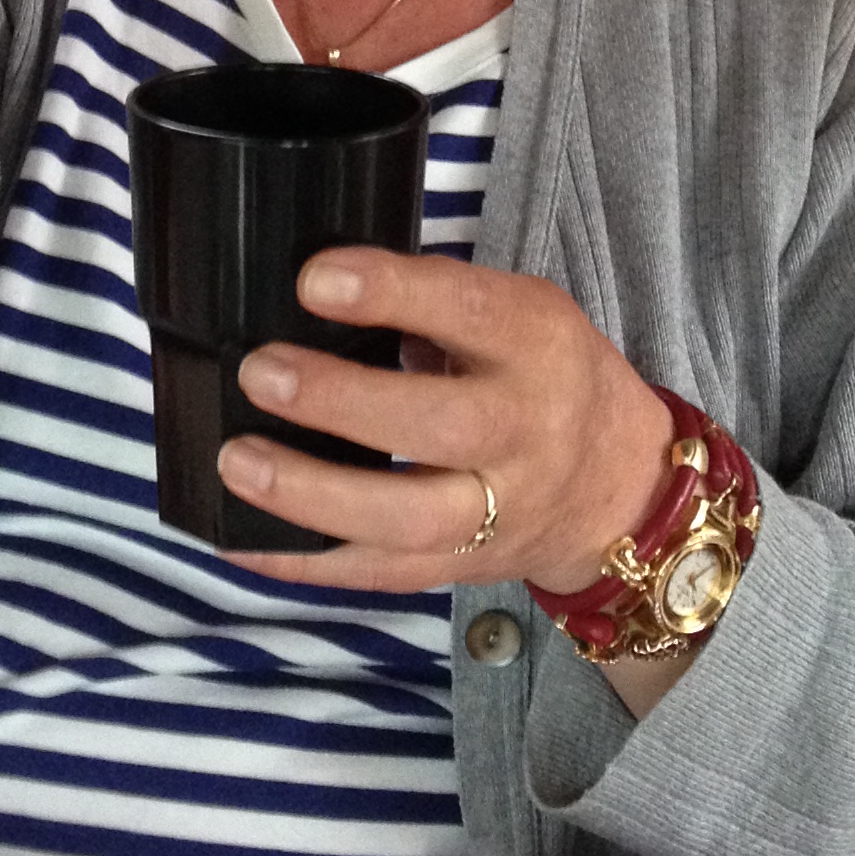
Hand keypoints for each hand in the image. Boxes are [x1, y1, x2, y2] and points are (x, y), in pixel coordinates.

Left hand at [215, 248, 676, 598]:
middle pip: (436, 425)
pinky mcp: (462, 566)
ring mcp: (496, 511)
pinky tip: (242, 542)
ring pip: (405, 517)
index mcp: (536, 344)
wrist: (618, 486)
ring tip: (236, 461)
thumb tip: (318, 292)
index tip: (314, 280)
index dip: (390, 293)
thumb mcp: (520, 310)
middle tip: (259, 372)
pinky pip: (381, 575)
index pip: (467, 311)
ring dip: (310, 495)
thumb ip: (438, 301)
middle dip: (338, 402)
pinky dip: (306, 563)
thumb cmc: (546, 373)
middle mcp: (524, 431)